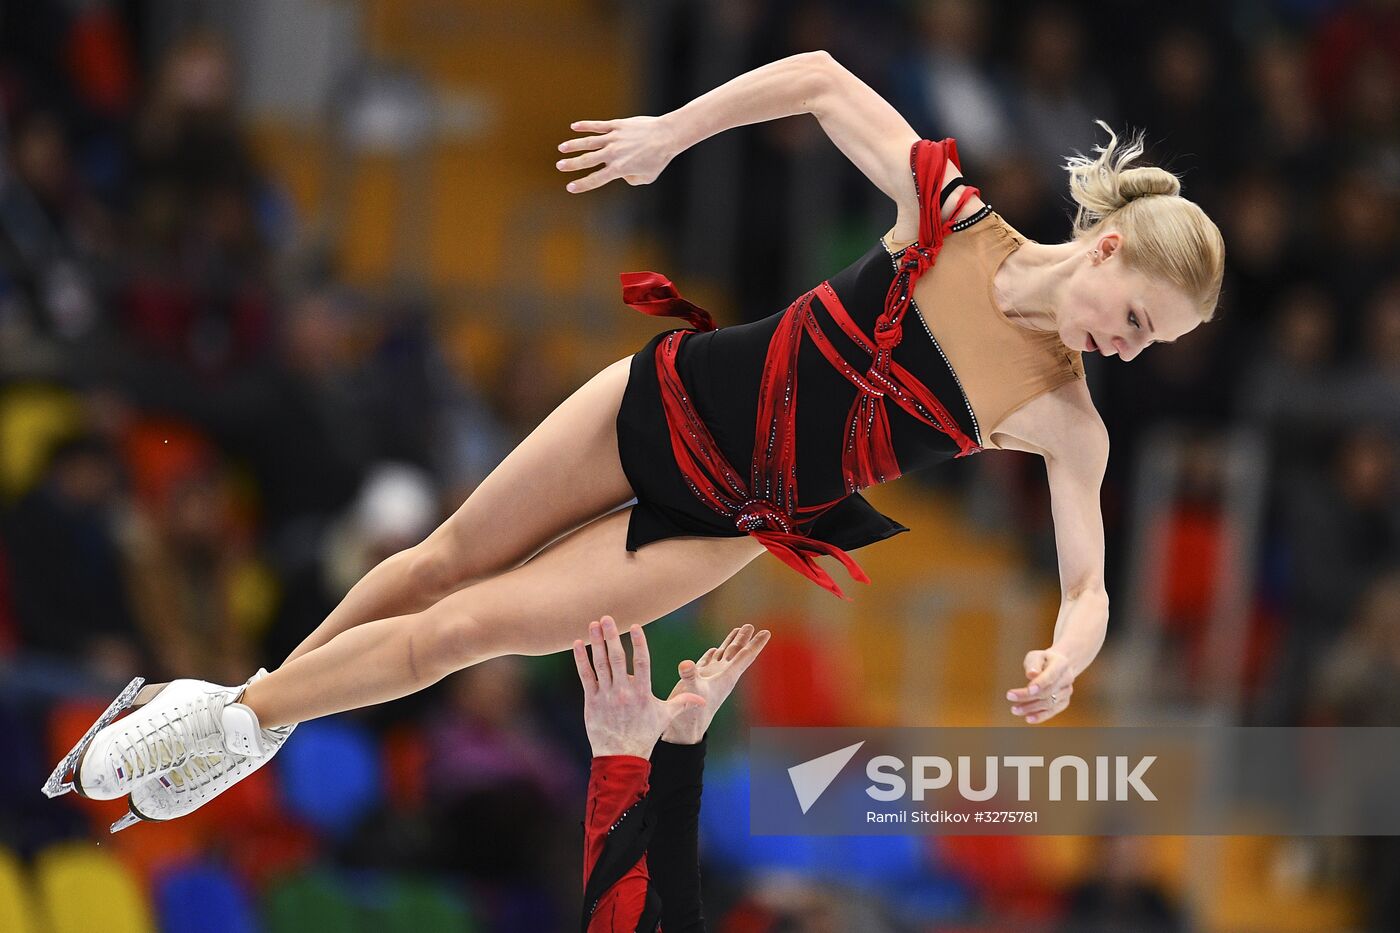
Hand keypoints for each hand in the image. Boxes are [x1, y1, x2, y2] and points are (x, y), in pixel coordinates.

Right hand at [556, 115, 679, 193]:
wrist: (666, 135)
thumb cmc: (659, 159)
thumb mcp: (646, 177)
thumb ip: (631, 179)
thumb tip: (623, 174)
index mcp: (619, 169)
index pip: (596, 179)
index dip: (582, 184)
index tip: (570, 187)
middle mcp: (613, 154)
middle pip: (587, 160)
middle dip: (572, 164)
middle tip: (560, 166)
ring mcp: (614, 138)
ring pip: (589, 142)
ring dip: (573, 145)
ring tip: (562, 148)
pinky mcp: (617, 126)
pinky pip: (598, 126)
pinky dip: (585, 126)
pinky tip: (574, 126)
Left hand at [572, 615, 704, 757]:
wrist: (621, 756)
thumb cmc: (645, 734)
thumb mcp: (665, 717)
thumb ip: (682, 703)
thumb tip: (702, 699)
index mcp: (642, 692)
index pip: (641, 662)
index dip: (639, 643)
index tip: (635, 627)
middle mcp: (624, 691)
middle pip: (618, 658)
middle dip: (612, 636)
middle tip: (607, 618)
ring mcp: (606, 695)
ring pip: (601, 664)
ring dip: (596, 643)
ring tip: (594, 625)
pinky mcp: (592, 701)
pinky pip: (586, 676)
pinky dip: (581, 660)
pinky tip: (578, 644)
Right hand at [661, 623, 771, 745]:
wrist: (683, 728)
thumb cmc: (692, 712)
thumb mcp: (691, 690)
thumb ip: (690, 676)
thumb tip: (686, 663)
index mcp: (727, 677)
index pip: (745, 657)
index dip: (756, 644)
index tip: (767, 633)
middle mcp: (722, 675)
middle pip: (736, 652)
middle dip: (744, 638)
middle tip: (751, 625)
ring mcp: (710, 676)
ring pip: (724, 654)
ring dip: (731, 642)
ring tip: (738, 630)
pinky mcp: (699, 679)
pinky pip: (709, 661)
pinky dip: (713, 653)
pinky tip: (714, 649)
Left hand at [1005, 648, 1074, 724]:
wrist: (1060, 665)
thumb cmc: (1043, 660)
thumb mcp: (1036, 655)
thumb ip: (1033, 664)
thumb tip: (1031, 675)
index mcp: (1061, 664)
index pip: (1051, 676)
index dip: (1040, 683)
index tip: (1028, 689)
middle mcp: (1067, 679)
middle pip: (1048, 691)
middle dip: (1028, 696)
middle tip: (1010, 696)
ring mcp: (1067, 691)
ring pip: (1049, 703)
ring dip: (1031, 708)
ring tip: (1015, 709)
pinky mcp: (1064, 702)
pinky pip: (1053, 711)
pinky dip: (1040, 716)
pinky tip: (1028, 718)